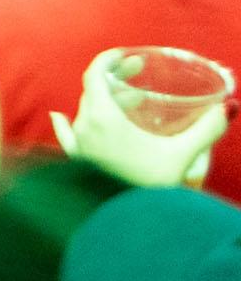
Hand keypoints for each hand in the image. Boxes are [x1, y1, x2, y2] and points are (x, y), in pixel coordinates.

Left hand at [53, 54, 232, 187]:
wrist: (131, 224)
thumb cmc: (153, 186)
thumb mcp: (183, 155)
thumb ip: (206, 130)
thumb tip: (229, 108)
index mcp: (102, 118)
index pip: (95, 75)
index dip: (109, 60)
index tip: (128, 56)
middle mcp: (83, 127)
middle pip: (94, 92)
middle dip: (116, 80)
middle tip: (138, 76)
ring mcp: (77, 146)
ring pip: (87, 112)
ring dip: (106, 102)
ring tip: (130, 101)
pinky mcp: (76, 163)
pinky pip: (66, 135)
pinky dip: (64, 123)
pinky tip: (57, 116)